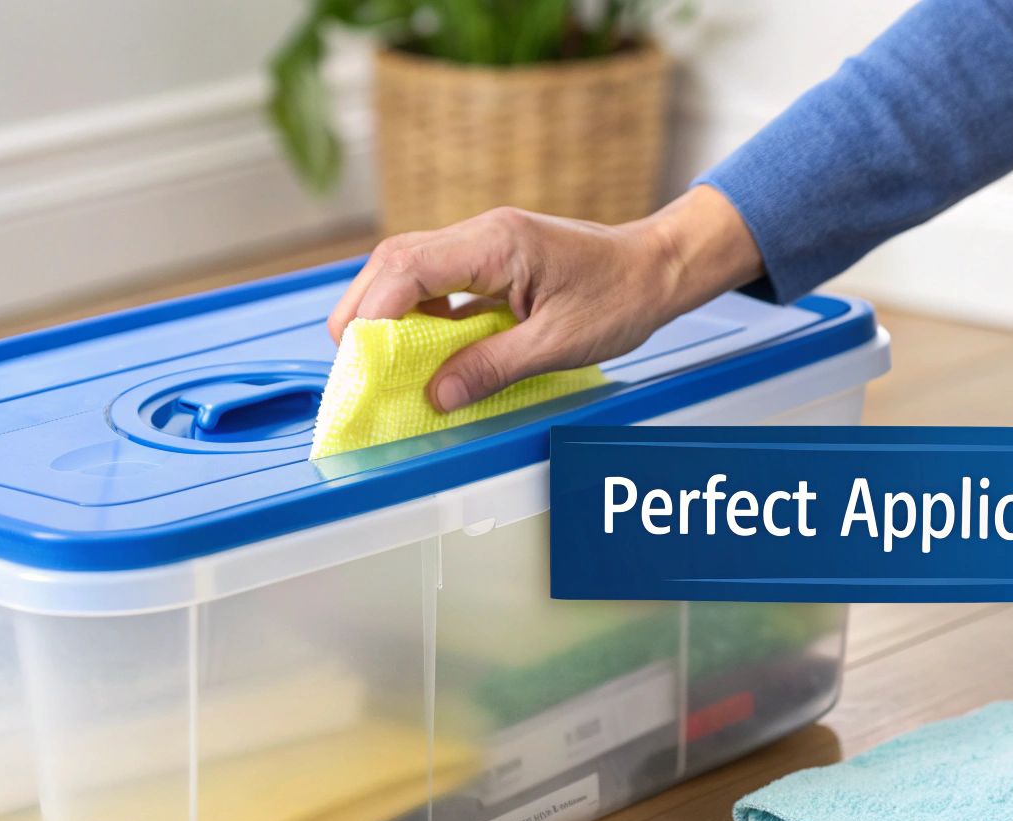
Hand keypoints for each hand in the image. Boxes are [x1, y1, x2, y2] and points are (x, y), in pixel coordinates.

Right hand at [328, 185, 763, 411]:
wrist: (657, 268)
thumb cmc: (621, 297)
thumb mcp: (559, 344)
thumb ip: (493, 367)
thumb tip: (436, 395)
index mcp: (497, 244)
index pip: (409, 267)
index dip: (372, 311)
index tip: (356, 355)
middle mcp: (482, 234)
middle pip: (395, 262)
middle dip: (364, 310)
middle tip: (354, 365)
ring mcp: (484, 244)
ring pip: (409, 269)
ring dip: (387, 312)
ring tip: (380, 361)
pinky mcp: (490, 260)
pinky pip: (437, 281)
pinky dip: (418, 313)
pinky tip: (422, 349)